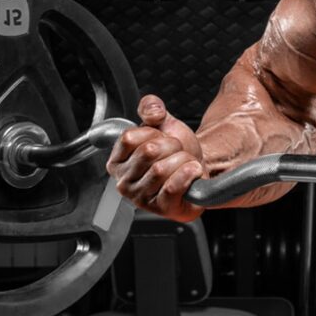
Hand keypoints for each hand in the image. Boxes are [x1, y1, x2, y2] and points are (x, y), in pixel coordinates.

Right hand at [106, 95, 205, 221]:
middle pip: (148, 152)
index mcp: (117, 161)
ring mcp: (140, 198)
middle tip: (177, 152)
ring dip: (183, 160)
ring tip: (184, 164)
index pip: (129, 138)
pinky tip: (192, 172)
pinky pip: (172, 187)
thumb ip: (151, 107)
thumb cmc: (176, 152)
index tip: (161, 139)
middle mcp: (124, 182)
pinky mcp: (160, 208)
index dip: (154, 133)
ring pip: (161, 169)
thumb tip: (153, 112)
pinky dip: (188, 174)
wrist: (198, 169)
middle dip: (171, 146)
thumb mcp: (163, 123)